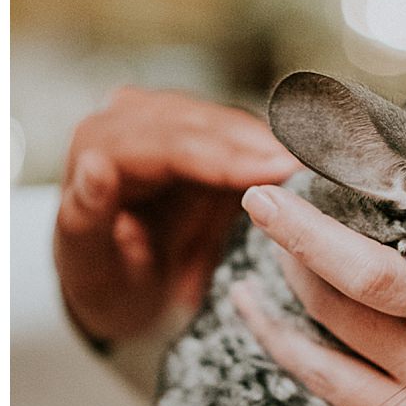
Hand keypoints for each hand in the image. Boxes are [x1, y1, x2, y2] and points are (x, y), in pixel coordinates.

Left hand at [54, 86, 300, 341]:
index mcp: (98, 145)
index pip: (169, 144)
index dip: (226, 156)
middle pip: (207, 126)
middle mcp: (132, 120)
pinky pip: (244, 138)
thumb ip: (86, 215)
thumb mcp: (86, 262)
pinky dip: (273, 154)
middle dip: (261, 148)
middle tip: (316, 169)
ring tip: (320, 170)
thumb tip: (95, 165)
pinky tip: (306, 169)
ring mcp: (170, 123)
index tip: (277, 171)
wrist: (121, 285)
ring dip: (274, 148)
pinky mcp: (201, 137)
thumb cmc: (103, 279)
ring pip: (231, 125)